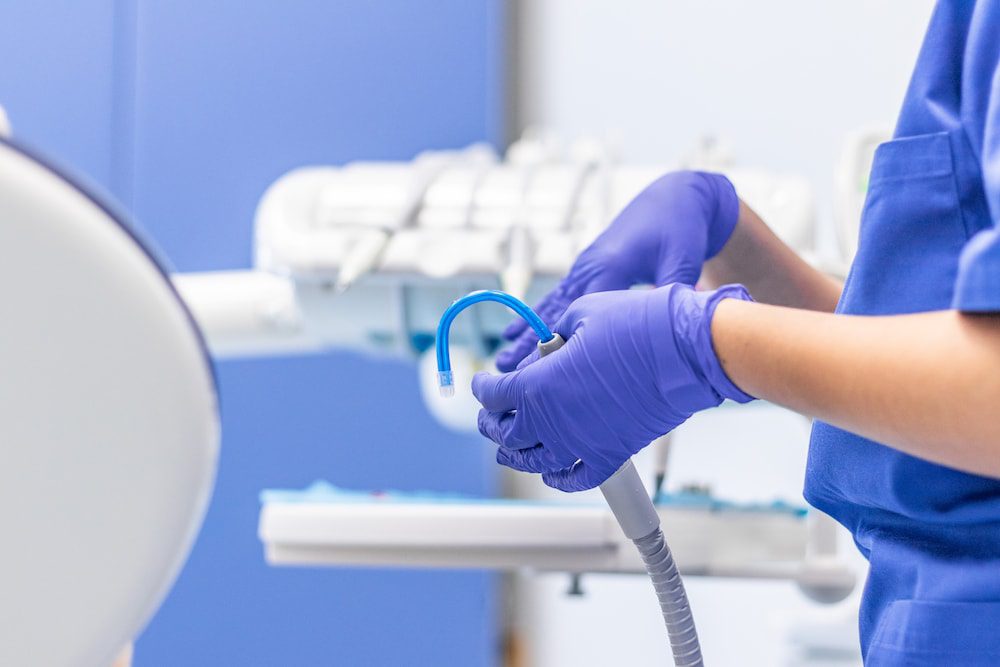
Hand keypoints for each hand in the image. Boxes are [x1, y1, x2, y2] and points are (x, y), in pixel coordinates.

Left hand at [473, 284, 753, 491]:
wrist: (687, 351)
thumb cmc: (639, 325)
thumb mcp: (583, 312)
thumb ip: (557, 333)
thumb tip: (551, 345)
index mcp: (539, 385)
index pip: (494, 395)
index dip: (483, 388)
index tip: (482, 384)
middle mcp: (554, 421)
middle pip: (509, 434)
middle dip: (493, 424)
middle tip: (490, 418)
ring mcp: (582, 443)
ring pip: (536, 463)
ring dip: (518, 455)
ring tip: (510, 450)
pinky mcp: (613, 454)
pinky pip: (578, 479)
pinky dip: (561, 480)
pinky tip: (553, 474)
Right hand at [497, 170, 738, 370]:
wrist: (672, 196)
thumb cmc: (680, 227)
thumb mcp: (682, 258)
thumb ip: (674, 292)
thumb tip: (674, 328)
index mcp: (611, 265)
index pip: (581, 311)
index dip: (560, 339)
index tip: (543, 367)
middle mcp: (590, 266)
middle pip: (555, 311)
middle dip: (530, 341)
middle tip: (505, 367)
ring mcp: (585, 267)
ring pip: (550, 306)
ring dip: (525, 333)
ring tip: (503, 358)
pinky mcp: (586, 268)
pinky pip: (556, 297)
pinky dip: (535, 317)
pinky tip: (514, 334)